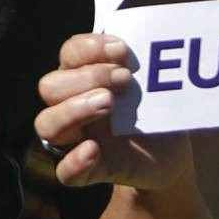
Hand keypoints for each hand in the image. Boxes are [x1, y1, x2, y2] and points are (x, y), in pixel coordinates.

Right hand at [35, 33, 191, 190]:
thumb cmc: (159, 113)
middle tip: (124, 80)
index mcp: (83, 77)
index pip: (68, 54)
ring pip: (46, 124)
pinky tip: (94, 150)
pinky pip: (65, 171)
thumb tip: (153, 47)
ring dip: (74, 110)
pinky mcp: (88, 170)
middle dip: (86, 77)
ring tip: (110, 104)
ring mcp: (76, 139)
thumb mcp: (156, 87)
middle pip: (50, 86)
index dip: (89, 48)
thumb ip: (147, 68)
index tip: (122, 51)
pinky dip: (74, 161)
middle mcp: (71, 104)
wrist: (172, 157)